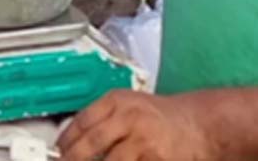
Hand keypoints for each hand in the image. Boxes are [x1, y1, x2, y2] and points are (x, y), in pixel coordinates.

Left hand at [57, 91, 214, 160]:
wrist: (201, 125)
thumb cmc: (160, 118)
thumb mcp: (129, 107)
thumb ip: (102, 119)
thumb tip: (70, 142)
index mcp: (118, 101)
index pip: (82, 121)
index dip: (65, 141)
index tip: (57, 152)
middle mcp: (130, 119)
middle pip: (90, 145)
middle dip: (72, 159)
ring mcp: (144, 142)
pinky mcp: (157, 160)